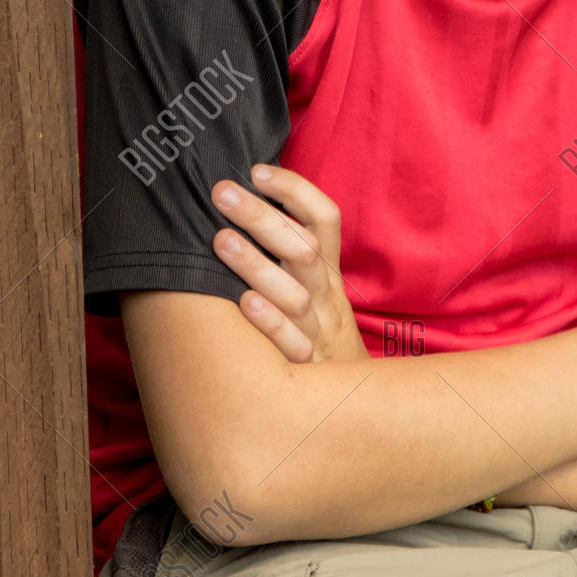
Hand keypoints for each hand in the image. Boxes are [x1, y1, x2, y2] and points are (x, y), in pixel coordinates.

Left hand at [210, 164, 368, 362]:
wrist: (356, 405)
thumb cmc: (318, 334)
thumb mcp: (317, 291)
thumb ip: (291, 253)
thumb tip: (244, 205)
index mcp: (328, 271)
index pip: (324, 219)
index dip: (295, 191)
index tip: (257, 170)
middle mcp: (326, 296)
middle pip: (303, 249)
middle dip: (262, 216)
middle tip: (222, 192)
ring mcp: (318, 332)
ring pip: (295, 293)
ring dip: (258, 265)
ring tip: (221, 239)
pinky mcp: (307, 369)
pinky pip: (292, 345)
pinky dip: (271, 323)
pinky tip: (244, 303)